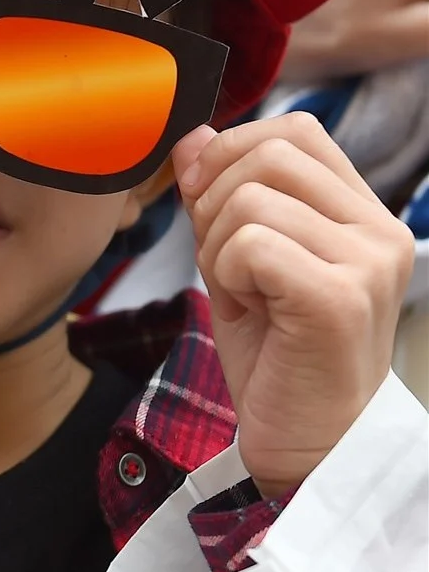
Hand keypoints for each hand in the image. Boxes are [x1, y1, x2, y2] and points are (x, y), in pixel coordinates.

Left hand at [176, 114, 415, 497]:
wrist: (306, 441)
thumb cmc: (277, 356)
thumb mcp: (237, 262)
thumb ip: (219, 199)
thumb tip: (192, 137)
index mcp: (362, 214)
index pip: (297, 130)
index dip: (233, 150)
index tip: (204, 196)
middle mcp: (379, 230)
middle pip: (270, 154)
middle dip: (216, 201)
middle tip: (223, 262)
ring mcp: (367, 262)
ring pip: (251, 200)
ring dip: (219, 248)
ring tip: (247, 296)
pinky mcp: (340, 297)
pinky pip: (251, 244)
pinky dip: (228, 276)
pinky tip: (253, 312)